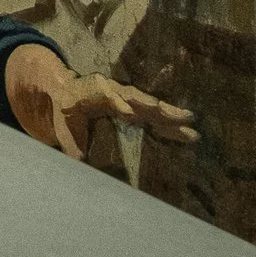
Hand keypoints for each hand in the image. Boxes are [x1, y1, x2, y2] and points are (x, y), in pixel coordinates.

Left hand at [3, 44, 195, 159]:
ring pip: (150, 105)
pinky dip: (169, 123)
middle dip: (156, 107)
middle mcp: (115, 92)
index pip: (108, 96)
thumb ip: (71, 146)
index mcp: (94, 94)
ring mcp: (128, 98)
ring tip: (191, 121)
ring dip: (170, 114)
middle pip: (137, 98)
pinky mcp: (135, 106)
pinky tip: (188, 132)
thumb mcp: (64, 128)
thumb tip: (80, 166)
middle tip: (176, 114)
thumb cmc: (66, 111)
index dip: (119, 104)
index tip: (130, 113)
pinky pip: (154, 115)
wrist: (67, 90)